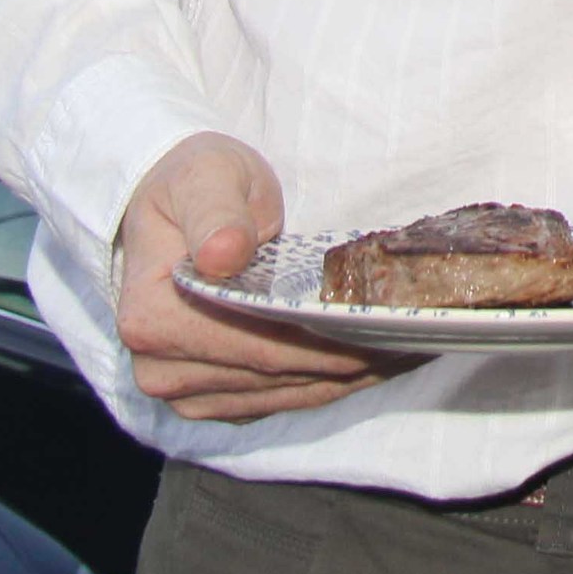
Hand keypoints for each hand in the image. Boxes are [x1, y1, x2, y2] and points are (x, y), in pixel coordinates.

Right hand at [114, 131, 409, 421]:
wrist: (173, 207)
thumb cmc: (194, 184)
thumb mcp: (205, 175)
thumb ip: (216, 213)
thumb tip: (223, 253)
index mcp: (152, 317)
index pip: (257, 341)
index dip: (325, 337)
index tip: (386, 324)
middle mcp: (163, 370)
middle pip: (279, 373)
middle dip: (354, 356)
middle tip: (420, 334)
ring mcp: (187, 392)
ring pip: (288, 394)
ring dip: (354, 376)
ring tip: (414, 346)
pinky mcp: (214, 398)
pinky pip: (283, 398)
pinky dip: (333, 381)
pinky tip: (379, 359)